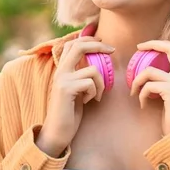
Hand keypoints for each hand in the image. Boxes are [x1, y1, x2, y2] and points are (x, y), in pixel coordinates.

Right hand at [36, 36, 114, 156]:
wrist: (57, 131)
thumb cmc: (71, 111)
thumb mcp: (78, 88)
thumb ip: (83, 74)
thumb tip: (99, 59)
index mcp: (63, 69)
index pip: (73, 43)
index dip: (89, 38)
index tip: (103, 42)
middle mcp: (60, 71)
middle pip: (79, 46)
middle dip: (99, 46)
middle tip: (112, 50)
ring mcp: (62, 79)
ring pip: (93, 69)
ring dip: (101, 83)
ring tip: (96, 95)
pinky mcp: (66, 89)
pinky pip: (90, 83)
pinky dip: (95, 92)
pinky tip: (89, 101)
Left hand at [129, 41, 169, 135]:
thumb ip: (168, 81)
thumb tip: (151, 72)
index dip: (162, 43)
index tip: (146, 46)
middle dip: (153, 44)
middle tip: (138, 48)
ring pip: (150, 71)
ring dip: (137, 81)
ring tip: (134, 92)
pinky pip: (148, 87)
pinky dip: (141, 95)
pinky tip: (142, 104)